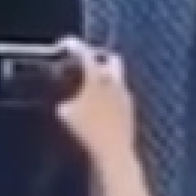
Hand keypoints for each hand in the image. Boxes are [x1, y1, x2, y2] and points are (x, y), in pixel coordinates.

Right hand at [52, 37, 135, 161]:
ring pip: (117, 77)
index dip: (75, 46)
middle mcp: (113, 82)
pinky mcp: (129, 108)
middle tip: (87, 63)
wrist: (113, 151)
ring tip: (93, 87)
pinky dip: (111, 94)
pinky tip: (103, 105)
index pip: (86, 54)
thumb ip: (67, 99)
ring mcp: (124, 95)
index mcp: (96, 79)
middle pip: (111, 59)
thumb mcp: (66, 113)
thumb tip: (67, 98)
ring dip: (106, 77)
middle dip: (100, 58)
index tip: (67, 43)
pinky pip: (121, 93)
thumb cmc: (86, 131)